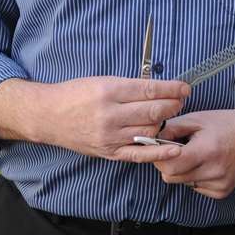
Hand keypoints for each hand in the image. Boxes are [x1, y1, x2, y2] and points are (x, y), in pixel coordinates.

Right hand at [0, 76, 189, 164]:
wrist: (49, 116)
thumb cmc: (76, 94)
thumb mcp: (101, 81)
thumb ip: (130, 87)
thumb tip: (159, 89)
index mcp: (109, 91)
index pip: (149, 90)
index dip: (172, 89)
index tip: (185, 88)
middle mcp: (111, 114)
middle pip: (153, 112)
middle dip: (173, 105)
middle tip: (181, 100)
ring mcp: (110, 136)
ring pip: (149, 131)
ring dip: (165, 123)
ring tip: (169, 116)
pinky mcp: (109, 152)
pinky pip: (139, 154)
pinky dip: (159, 152)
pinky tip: (174, 148)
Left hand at [153, 107, 234, 198]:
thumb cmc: (225, 123)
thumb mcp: (197, 119)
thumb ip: (171, 129)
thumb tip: (149, 138)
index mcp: (206, 151)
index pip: (169, 165)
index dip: (159, 157)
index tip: (158, 148)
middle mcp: (214, 171)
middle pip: (172, 177)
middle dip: (167, 164)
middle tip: (175, 150)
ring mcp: (219, 184)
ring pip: (183, 183)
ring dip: (182, 171)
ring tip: (195, 155)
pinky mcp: (222, 192)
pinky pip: (196, 188)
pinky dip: (195, 177)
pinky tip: (206, 164)